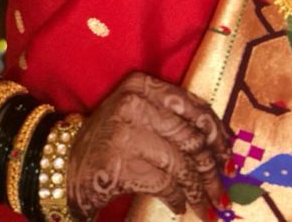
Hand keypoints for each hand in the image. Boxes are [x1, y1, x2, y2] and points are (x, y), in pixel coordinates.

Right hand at [66, 71, 230, 218]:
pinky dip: (176, 198)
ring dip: (199, 190)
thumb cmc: (110, 139)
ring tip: (208, 206)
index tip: (227, 154)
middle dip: (212, 169)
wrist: (64, 163)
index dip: (216, 133)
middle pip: (190, 138)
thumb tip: (221, 144)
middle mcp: (134, 104)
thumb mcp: (137, 113)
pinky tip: (180, 205)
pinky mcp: (120, 164)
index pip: (192, 107)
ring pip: (180, 164)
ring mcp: (126, 133)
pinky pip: (163, 183)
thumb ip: (172, 118)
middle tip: (222, 190)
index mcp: (142, 86)